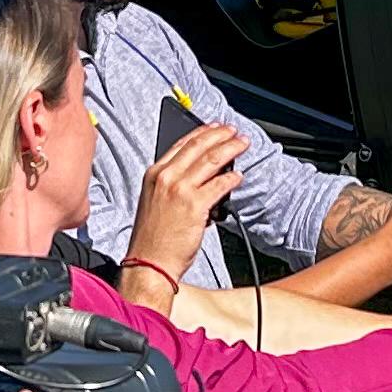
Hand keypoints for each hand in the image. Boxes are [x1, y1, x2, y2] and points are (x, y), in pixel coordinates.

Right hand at [125, 119, 247, 287]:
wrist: (148, 263)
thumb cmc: (152, 239)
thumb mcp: (155, 201)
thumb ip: (173, 183)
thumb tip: (202, 173)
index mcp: (154, 174)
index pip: (182, 144)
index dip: (202, 132)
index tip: (215, 127)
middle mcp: (165, 177)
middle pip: (199, 146)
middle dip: (220, 135)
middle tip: (234, 131)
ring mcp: (179, 190)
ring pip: (212, 160)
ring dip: (231, 149)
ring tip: (242, 144)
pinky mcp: (194, 205)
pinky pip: (219, 185)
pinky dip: (231, 178)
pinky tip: (238, 176)